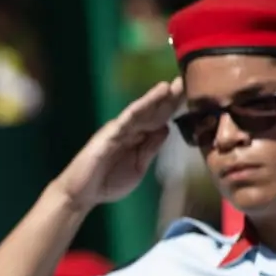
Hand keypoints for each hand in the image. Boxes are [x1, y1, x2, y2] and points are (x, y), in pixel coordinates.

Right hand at [54, 78, 184, 209]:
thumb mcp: (138, 167)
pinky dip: (142, 105)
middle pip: (153, 111)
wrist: (82, 194)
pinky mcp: (109, 134)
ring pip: (142, 110)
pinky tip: (154, 96)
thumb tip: (166, 128)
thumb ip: (151, 148)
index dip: (174, 108)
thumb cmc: (107, 182)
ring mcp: (118, 130)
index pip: (159, 120)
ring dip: (157, 97)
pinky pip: (128, 117)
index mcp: (138, 139)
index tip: (193, 95)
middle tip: (188, 81)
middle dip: (170, 97)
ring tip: (172, 85)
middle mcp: (129, 130)